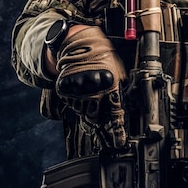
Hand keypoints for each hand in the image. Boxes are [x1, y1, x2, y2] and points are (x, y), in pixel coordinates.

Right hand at [55, 26, 127, 148]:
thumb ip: (120, 91)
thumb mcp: (118, 71)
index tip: (119, 143)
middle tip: (98, 106)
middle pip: (96, 117)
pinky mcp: (65, 89)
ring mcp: (78, 90)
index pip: (115, 113)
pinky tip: (81, 89)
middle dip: (99, 116)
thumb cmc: (103, 57)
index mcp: (111, 84)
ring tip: (90, 92)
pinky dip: (76, 100)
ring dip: (87, 107)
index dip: (118, 131)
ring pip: (83, 112)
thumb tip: (122, 110)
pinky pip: (71, 104)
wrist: (81, 44)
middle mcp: (94, 89)